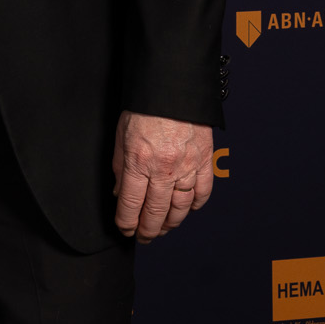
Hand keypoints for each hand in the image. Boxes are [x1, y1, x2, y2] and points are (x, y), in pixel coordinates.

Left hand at [111, 111, 215, 240]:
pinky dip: (196, 204)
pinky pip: (203, 191)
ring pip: (181, 207)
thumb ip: (119, 166)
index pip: (131, 204)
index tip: (125, 230)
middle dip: (148, 230)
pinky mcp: (205, 161)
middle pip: (156, 212)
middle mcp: (164, 169)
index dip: (127, 223)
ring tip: (163, 228)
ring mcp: (188, 167)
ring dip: (171, 223)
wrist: (174, 86)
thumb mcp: (121, 135)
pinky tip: (188, 209)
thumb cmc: (145, 106)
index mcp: (140, 162)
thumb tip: (119, 192)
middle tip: (144, 237)